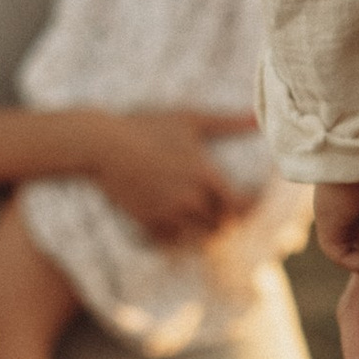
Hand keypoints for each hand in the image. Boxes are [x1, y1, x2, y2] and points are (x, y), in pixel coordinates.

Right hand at [90, 107, 259, 239]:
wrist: (102, 145)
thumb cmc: (147, 127)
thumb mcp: (189, 120)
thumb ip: (228, 122)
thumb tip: (256, 117)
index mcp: (205, 175)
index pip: (241, 206)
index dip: (249, 207)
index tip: (250, 202)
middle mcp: (190, 199)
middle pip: (223, 224)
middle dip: (229, 220)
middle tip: (230, 214)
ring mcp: (168, 213)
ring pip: (201, 237)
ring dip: (208, 231)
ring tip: (209, 222)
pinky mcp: (147, 222)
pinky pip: (174, 241)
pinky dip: (182, 237)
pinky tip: (182, 226)